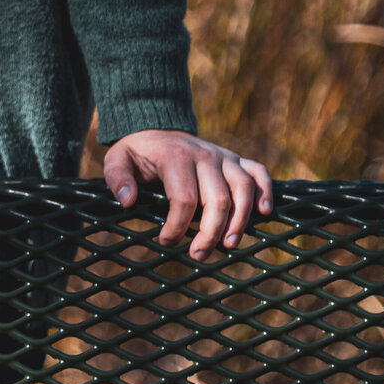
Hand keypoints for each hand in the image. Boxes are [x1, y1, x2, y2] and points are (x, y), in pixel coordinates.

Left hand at [104, 129, 271, 259]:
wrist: (159, 129)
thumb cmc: (139, 153)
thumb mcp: (117, 159)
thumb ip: (118, 178)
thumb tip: (128, 201)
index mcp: (175, 156)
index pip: (184, 197)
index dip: (177, 225)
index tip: (166, 242)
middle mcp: (204, 154)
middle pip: (217, 198)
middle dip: (210, 232)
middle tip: (198, 254)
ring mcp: (223, 156)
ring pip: (242, 188)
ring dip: (239, 221)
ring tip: (229, 245)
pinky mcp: (236, 160)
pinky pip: (259, 172)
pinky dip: (265, 191)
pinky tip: (263, 213)